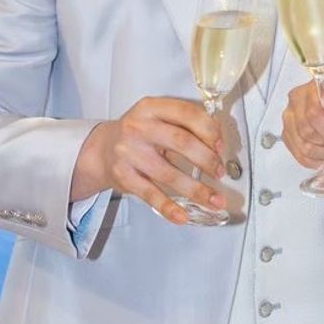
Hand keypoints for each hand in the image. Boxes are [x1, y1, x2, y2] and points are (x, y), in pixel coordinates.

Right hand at [72, 97, 225, 224]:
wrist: (101, 150)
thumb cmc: (139, 133)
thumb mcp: (158, 117)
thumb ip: (185, 124)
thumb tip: (218, 142)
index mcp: (151, 107)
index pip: (187, 114)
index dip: (209, 130)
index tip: (221, 146)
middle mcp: (138, 127)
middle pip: (181, 142)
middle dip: (207, 159)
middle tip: (220, 172)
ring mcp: (129, 153)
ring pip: (169, 174)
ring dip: (197, 190)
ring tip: (215, 199)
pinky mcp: (123, 177)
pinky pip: (151, 195)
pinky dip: (169, 207)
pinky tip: (183, 216)